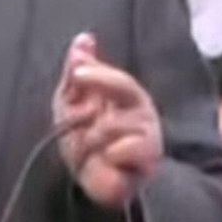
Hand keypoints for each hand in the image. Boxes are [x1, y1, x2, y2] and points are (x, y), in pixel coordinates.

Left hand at [52, 33, 163, 209]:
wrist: (94, 183)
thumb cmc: (85, 140)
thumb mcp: (73, 102)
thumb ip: (78, 70)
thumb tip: (84, 39)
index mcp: (127, 97)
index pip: (119, 79)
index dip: (99, 74)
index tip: (77, 73)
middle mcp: (143, 114)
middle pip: (126, 93)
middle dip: (96, 108)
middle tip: (81, 123)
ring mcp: (148, 138)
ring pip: (115, 125)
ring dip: (92, 138)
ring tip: (92, 150)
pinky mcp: (147, 164)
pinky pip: (122, 150)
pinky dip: (107, 156)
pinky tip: (106, 162)